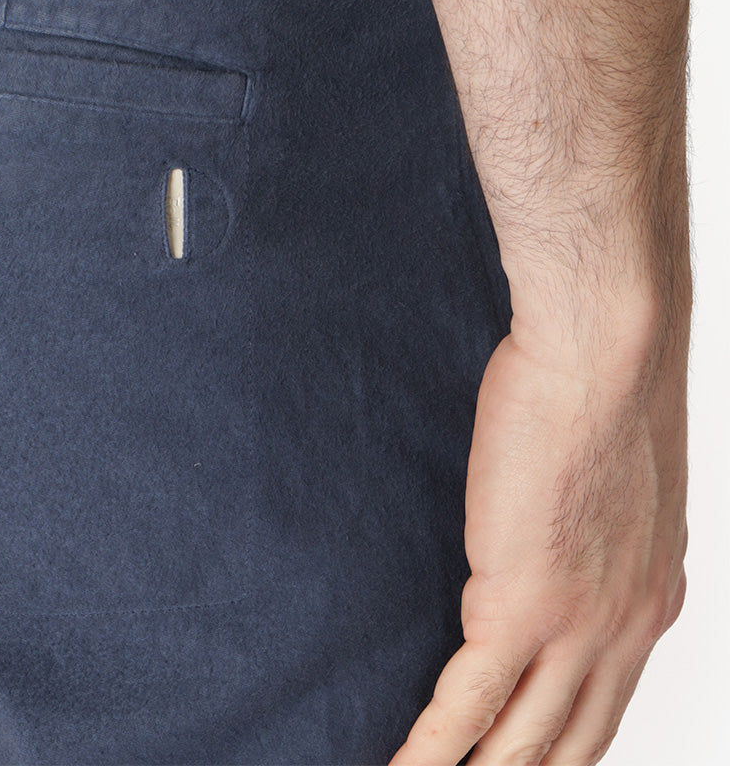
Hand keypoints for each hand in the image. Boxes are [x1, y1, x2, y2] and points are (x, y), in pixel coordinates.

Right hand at [388, 319, 687, 765]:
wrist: (603, 354)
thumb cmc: (599, 387)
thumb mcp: (613, 479)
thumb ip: (589, 530)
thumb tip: (543, 532)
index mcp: (648, 603)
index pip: (605, 709)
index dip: (562, 751)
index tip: (525, 761)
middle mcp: (622, 633)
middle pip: (570, 749)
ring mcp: (575, 628)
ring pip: (522, 744)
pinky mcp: (517, 607)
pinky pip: (467, 704)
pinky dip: (431, 749)